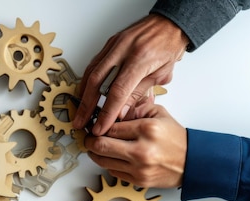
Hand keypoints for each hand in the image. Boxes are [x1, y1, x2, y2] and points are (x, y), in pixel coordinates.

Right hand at [73, 14, 188, 135]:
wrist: (169, 23)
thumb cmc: (168, 47)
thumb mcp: (160, 74)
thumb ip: (139, 93)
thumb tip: (121, 113)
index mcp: (140, 60)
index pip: (118, 91)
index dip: (107, 112)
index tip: (100, 127)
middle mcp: (123, 51)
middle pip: (97, 82)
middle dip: (87, 106)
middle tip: (81, 123)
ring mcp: (114, 45)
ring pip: (91, 73)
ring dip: (83, 95)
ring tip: (80, 111)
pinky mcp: (109, 44)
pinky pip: (93, 64)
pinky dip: (86, 80)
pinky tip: (84, 92)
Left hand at [85, 103, 186, 187]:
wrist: (192, 161)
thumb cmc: (175, 137)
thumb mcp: (158, 113)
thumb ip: (135, 109)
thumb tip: (112, 112)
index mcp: (146, 129)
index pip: (109, 126)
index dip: (97, 125)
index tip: (94, 124)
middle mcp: (141, 150)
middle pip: (99, 145)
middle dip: (89, 140)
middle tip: (89, 137)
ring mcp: (139, 168)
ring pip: (102, 161)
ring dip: (95, 153)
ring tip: (98, 146)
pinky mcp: (138, 181)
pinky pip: (112, 171)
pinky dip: (108, 163)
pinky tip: (113, 156)